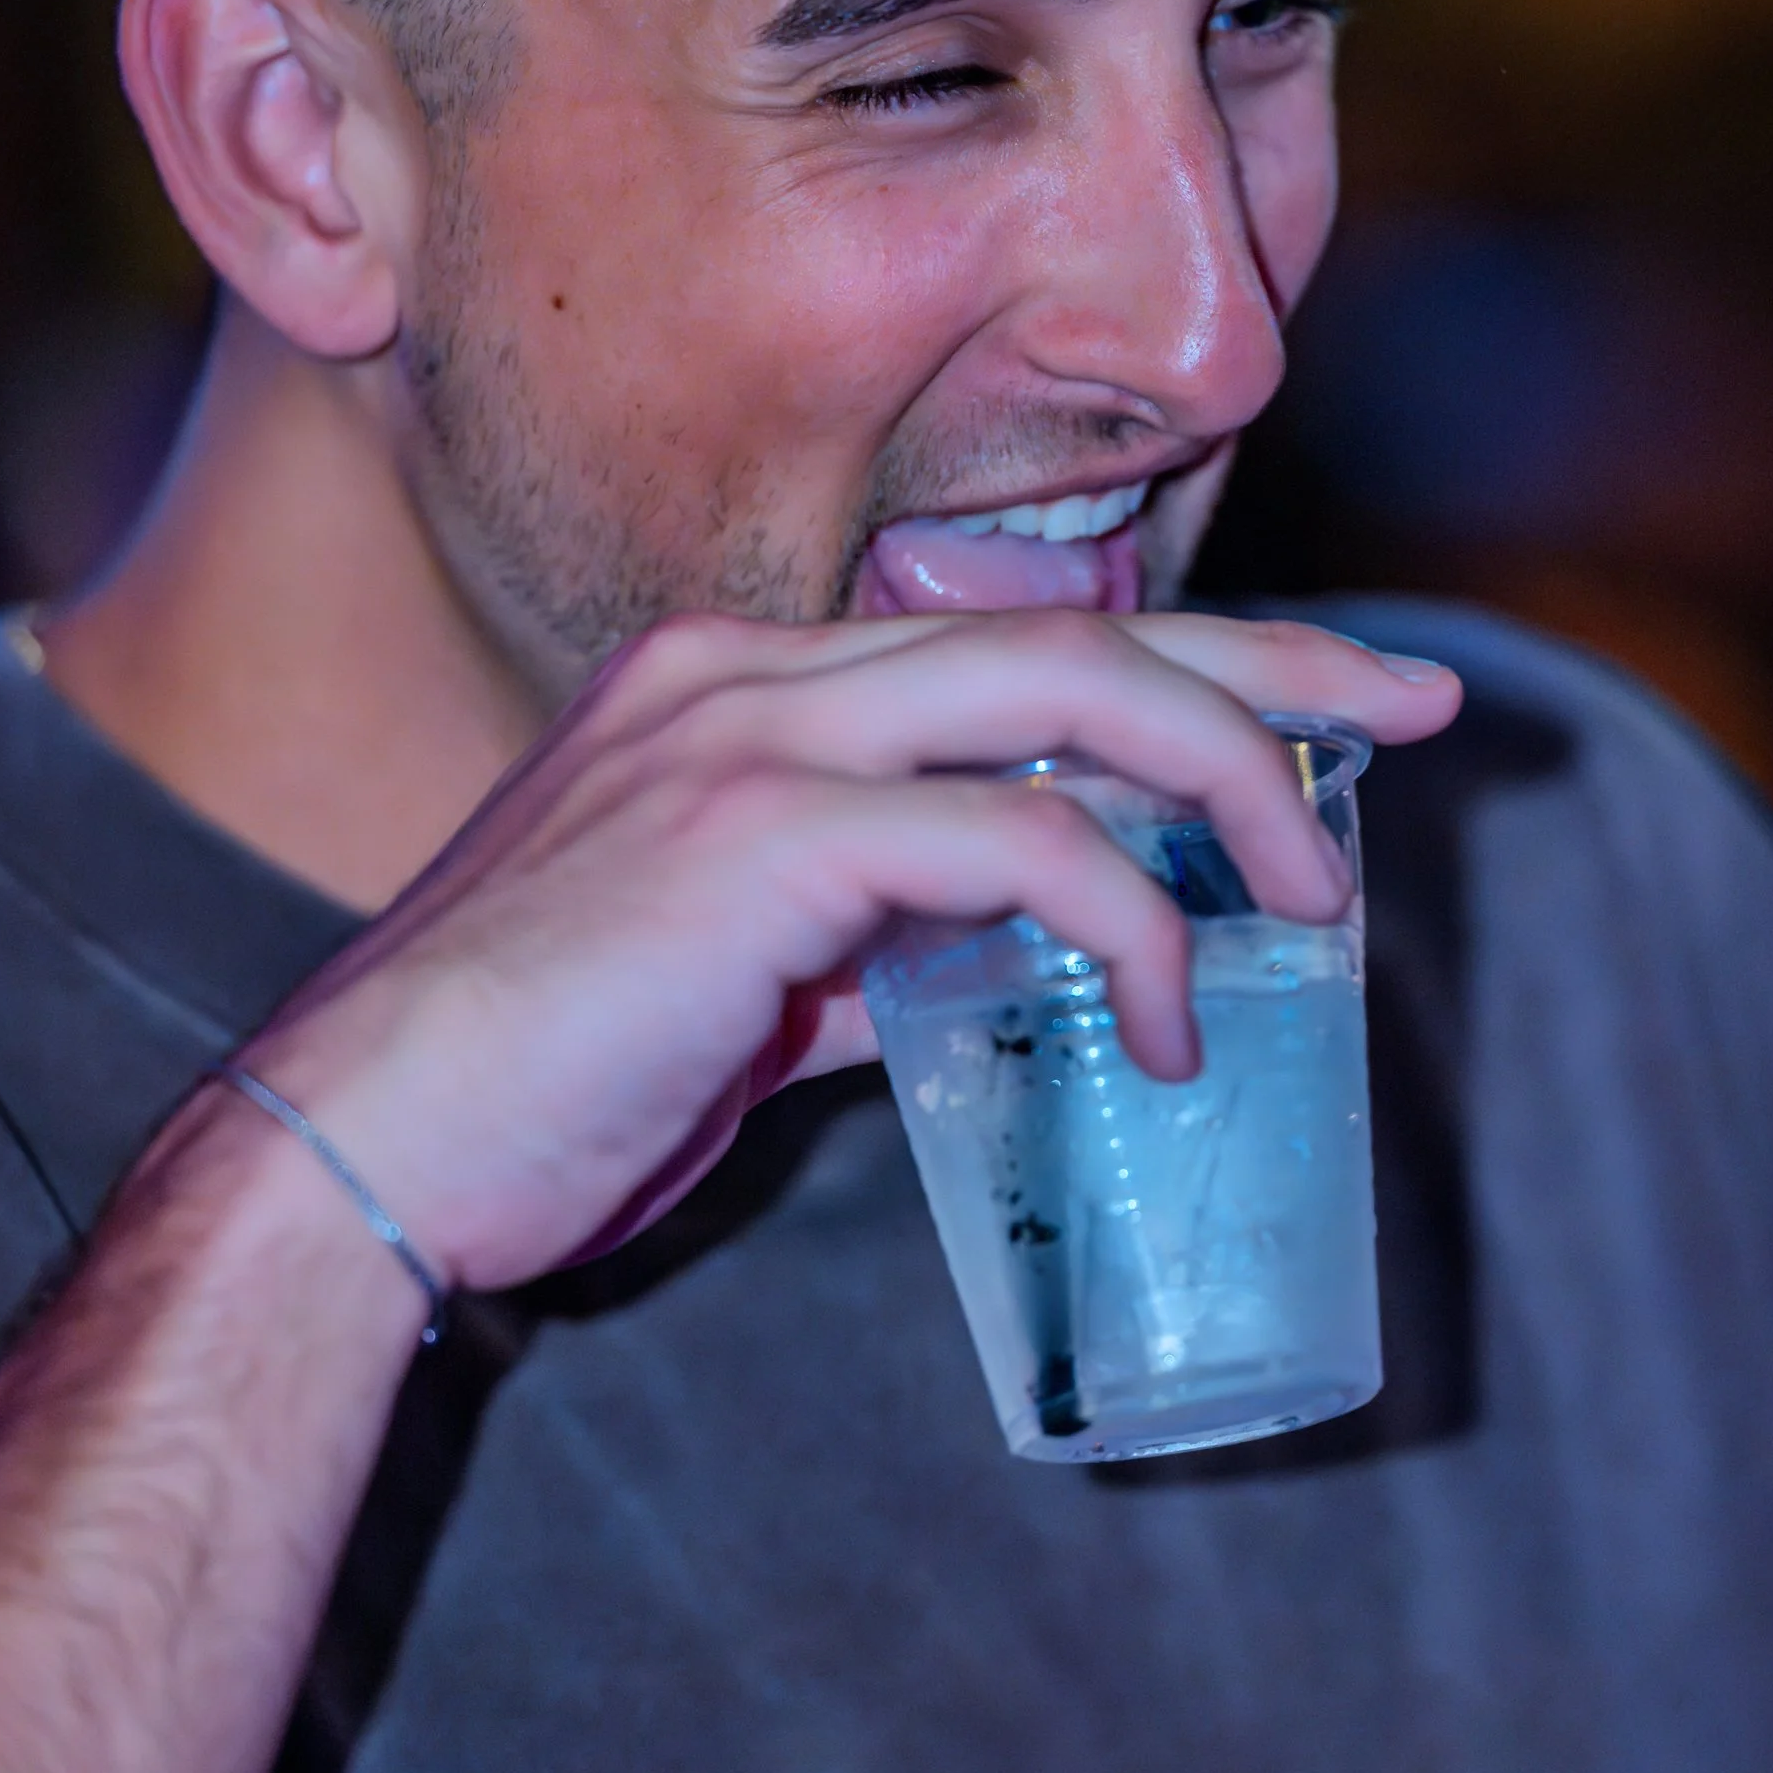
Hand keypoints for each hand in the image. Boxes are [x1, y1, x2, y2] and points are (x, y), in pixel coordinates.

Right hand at [239, 609, 1459, 1294]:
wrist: (357, 1151)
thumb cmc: (535, 1089)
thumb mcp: (730, 982)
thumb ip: (862, 942)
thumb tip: (998, 966)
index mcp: (735, 685)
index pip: (1013, 634)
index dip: (1197, 649)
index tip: (1340, 691)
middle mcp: (745, 671)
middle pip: (1074, 621)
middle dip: (1270, 665)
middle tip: (1415, 716)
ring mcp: (744, 737)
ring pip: (1065, 691)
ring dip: (1224, 786)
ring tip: (1308, 903)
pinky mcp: (754, 841)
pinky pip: (1012, 844)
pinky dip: (1125, 924)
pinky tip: (1168, 1024)